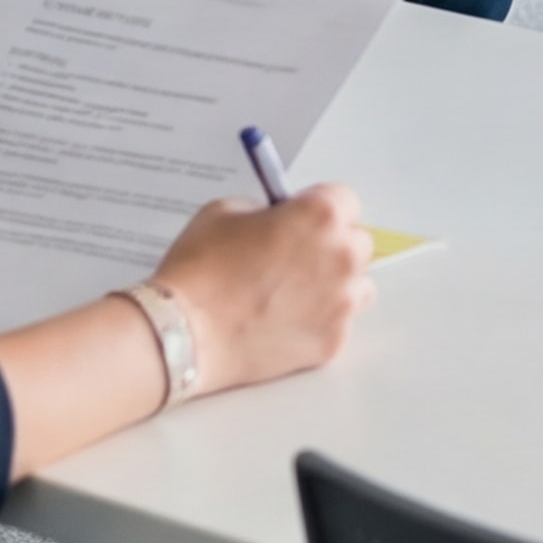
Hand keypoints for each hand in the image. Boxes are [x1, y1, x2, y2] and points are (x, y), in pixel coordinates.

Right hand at [151, 182, 378, 392]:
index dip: (320, 210)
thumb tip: (281, 218)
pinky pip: (340, 324)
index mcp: (321, 216)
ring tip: (293, 295)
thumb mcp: (227, 211)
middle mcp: (342, 256)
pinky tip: (285, 322)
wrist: (184, 332)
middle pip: (357, 243)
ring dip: (335, 286)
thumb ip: (268, 209)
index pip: (345, 201)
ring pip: (357, 286)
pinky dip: (319, 322)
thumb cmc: (201, 270)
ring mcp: (341, 303)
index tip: (303, 220)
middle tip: (294, 260)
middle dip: (331, 247)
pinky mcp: (332, 341)